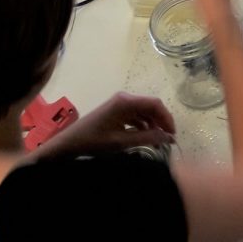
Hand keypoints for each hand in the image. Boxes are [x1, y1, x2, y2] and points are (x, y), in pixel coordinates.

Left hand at [38, 92, 175, 155]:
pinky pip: (136, 114)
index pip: (155, 104)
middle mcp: (124, 98)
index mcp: (126, 102)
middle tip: (168, 140)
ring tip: (158, 141)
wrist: (70, 143)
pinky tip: (145, 137)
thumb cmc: (94, 142)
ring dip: (153, 124)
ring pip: (145, 111)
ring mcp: (120, 103)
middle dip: (161, 122)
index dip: (167, 118)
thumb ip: (147, 138)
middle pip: (151, 106)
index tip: (172, 135)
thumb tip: (169, 138)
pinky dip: (143, 125)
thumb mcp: (122, 142)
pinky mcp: (116, 110)